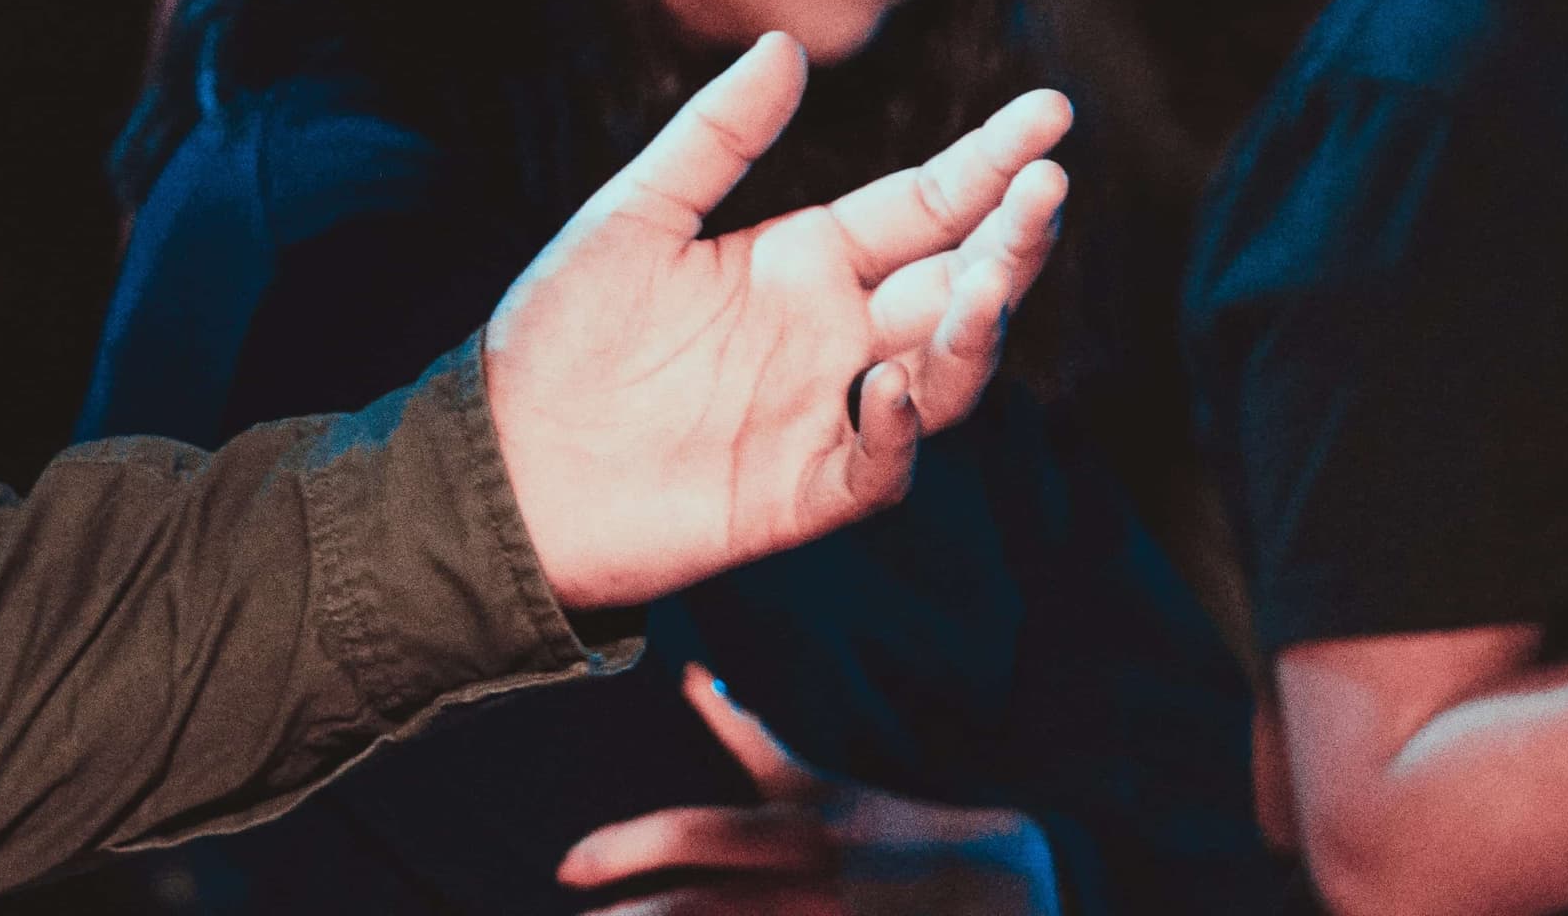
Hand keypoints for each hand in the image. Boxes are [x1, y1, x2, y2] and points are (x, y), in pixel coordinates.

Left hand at [486, 33, 1068, 607]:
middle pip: (955, 281)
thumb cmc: (560, 332)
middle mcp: (834, 332)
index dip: (990, 164)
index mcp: (805, 260)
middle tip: (1047, 184)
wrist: (505, 460)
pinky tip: (885, 385)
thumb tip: (787, 45)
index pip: (924, 205)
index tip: (1052, 112)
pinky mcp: (804, 492)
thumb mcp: (632, 215)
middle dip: (1010, 238)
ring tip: (983, 282)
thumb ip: (716, 137)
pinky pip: (878, 464)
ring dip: (975, 329)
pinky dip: (895, 429)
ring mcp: (828, 412)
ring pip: (943, 371)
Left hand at [558, 664, 1059, 912]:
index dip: (621, 849)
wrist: (1002, 884)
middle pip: (692, 911)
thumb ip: (746, 734)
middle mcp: (803, 889)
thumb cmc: (891, 830)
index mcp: (791, 834)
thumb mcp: (816, 784)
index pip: (689, 837)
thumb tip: (689, 675)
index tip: (565, 866)